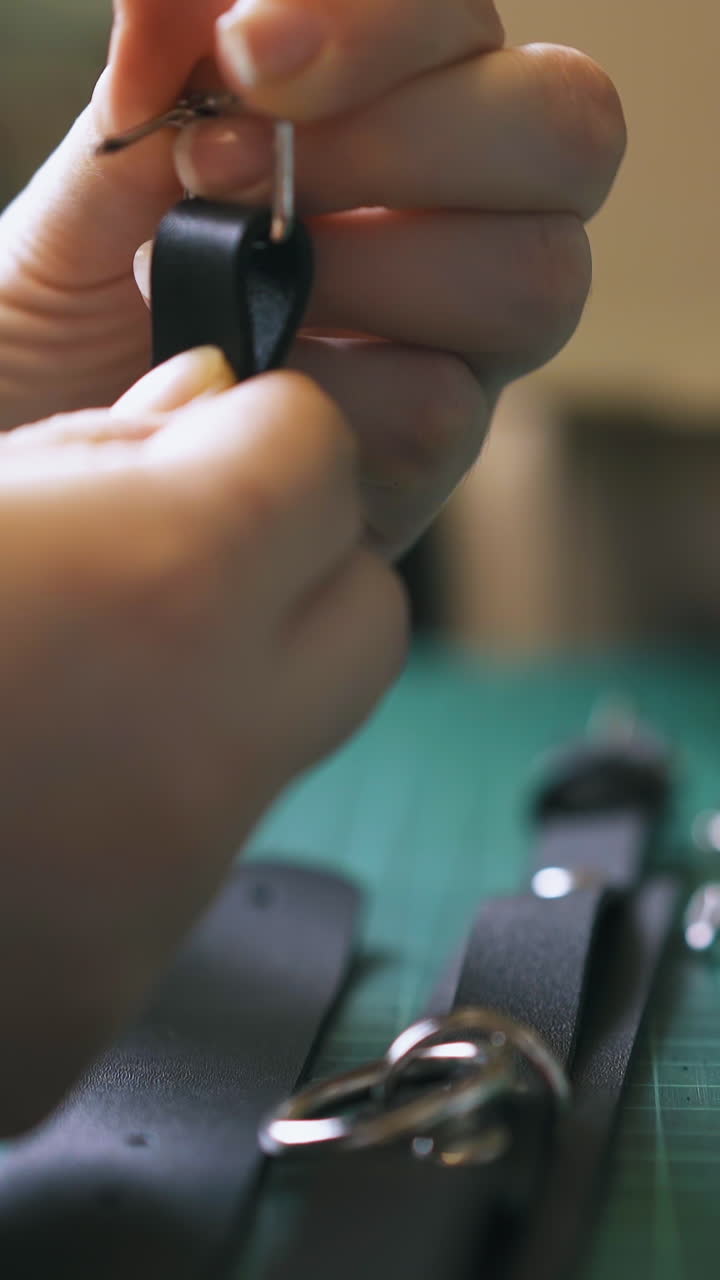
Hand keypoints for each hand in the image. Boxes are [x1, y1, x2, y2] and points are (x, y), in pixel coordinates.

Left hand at [0, 0, 624, 556]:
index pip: (465, 26)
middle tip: (239, 175)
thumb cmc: (64, 321)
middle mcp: (454, 223)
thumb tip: (208, 2)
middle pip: (565, 135)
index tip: (248, 54)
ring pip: (535, 279)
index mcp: (390, 113)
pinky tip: (242, 392)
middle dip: (400, 143)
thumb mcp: (88, 189)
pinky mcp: (426, 462)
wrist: (55, 459)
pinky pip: (441, 412)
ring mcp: (455, 347)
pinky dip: (329, 398)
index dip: (382, 24)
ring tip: (231, 297)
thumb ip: (162, 84)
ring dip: (370, 275)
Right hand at [0, 350, 406, 1134]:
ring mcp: (168, 884)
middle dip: (291, 561)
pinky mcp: (108, 985)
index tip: (206, 438)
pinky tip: (20, 788)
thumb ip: (91, 438)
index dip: (263, 432)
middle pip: (362, 612)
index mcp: (162, 582)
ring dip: (210, 684)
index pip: (322, 460)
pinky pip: (181, 858)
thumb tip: (203, 404)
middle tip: (172, 546)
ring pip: (280, 742)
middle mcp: (207, 743)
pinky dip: (131, 804)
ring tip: (63, 673)